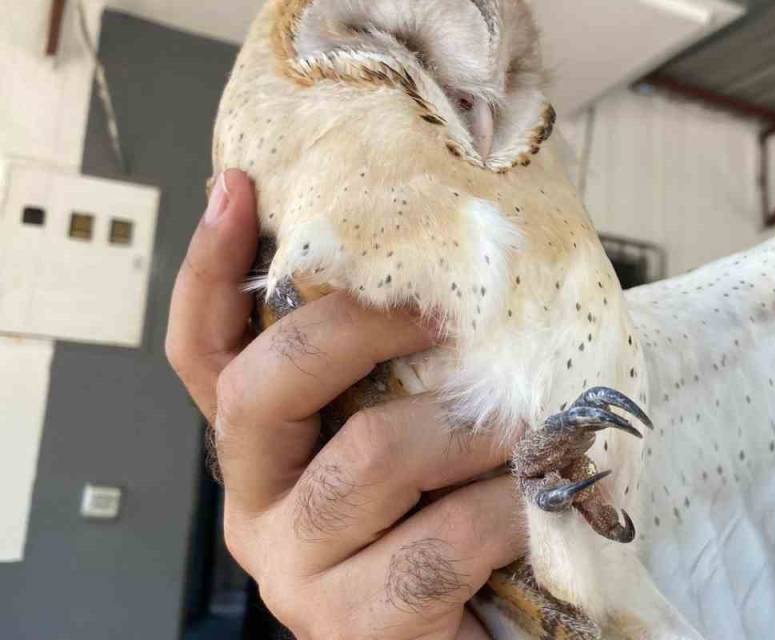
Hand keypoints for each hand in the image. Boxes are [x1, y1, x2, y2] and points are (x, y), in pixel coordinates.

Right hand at [166, 170, 523, 638]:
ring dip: (471, 429)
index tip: (238, 191)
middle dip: (361, 326)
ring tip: (527, 429)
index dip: (211, 272)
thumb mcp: (431, 433)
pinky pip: (441, 539)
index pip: (206, 355)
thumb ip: (413, 372)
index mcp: (270, 453)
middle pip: (265, 384)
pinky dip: (505, 509)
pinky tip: (532, 506)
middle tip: (444, 313)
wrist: (493, 639)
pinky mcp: (356, 623)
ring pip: (372, 453)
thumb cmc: (468, 527)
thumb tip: (454, 271)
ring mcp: (299, 571)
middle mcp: (261, 507)